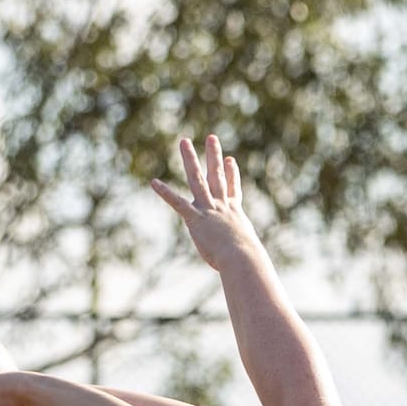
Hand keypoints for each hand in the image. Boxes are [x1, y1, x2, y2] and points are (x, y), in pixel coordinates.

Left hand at [152, 134, 261, 271]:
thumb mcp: (246, 254)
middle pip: (217, 175)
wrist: (242, 258)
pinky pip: (178, 203)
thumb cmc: (247, 261)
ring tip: (184, 141)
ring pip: (197, 179)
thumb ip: (245, 253)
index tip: (230, 159)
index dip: (231, 173)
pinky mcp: (195, 219)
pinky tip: (154, 182)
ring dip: (190, 160)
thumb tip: (252, 268)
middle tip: (211, 137)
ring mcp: (208, 210)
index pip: (232, 189)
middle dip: (213, 156)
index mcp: (234, 214)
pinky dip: (165, 193)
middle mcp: (222, 206)